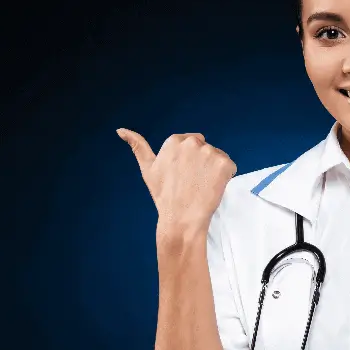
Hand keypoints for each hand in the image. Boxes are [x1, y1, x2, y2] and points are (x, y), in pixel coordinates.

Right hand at [117, 129, 236, 234]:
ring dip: (214, 170)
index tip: (184, 175)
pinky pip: (230, 167)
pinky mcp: (224, 163)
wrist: (181, 219)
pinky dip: (226, 177)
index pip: (192, 142)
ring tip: (202, 186)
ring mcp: (209, 152)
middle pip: (205, 148)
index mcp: (174, 140)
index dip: (190, 161)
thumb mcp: (147, 169)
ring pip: (218, 157)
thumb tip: (120, 130)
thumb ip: (137, 146)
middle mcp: (192, 142)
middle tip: (193, 182)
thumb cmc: (164, 196)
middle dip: (202, 163)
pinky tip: (213, 188)